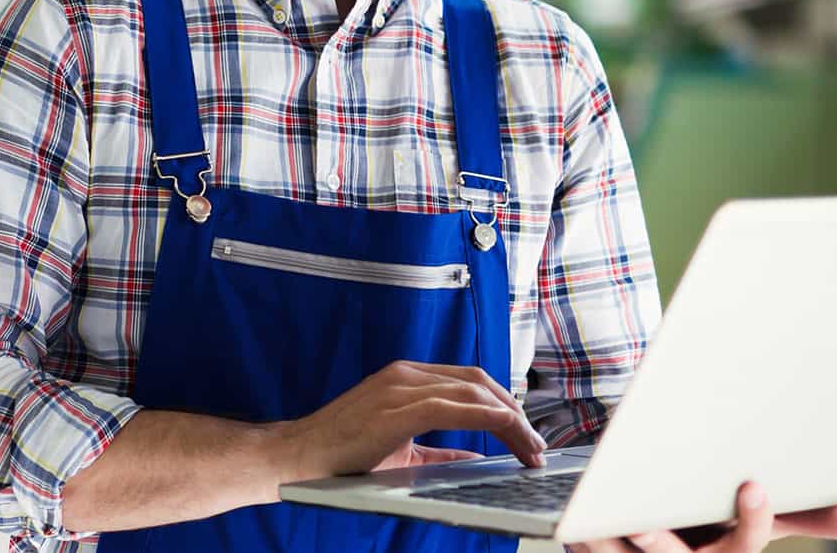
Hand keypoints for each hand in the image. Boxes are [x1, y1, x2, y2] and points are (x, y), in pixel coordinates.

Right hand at [266, 360, 546, 483]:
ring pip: (474, 392)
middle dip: (516, 412)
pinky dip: (489, 417)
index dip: (503, 403)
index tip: (525, 433)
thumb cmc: (343, 455)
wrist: (299, 457)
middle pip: (479, 381)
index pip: (469, 380)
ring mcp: (400, 388)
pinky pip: (455, 407)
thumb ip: (438, 452)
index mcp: (405, 378)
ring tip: (530, 448)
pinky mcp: (397, 409)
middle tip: (537, 444)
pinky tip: (508, 432)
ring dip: (511, 420)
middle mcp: (405, 375)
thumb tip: (476, 460)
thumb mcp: (400, 449)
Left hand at [568, 483, 836, 552]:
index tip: (755, 485)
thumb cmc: (719, 522)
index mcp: (725, 552)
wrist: (668, 527)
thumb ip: (809, 519)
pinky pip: (596, 550)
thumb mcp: (762, 521)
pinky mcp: (614, 551)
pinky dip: (584, 540)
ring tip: (588, 526)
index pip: (743, 547)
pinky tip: (572, 528)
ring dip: (605, 545)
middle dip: (659, 543)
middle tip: (643, 525)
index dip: (751, 522)